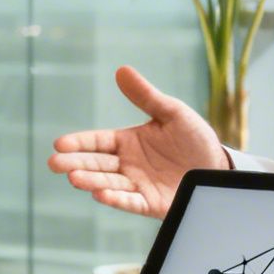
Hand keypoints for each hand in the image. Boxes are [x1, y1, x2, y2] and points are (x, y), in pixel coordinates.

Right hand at [46, 66, 226, 216]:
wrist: (219, 166)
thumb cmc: (194, 138)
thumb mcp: (172, 112)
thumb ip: (146, 96)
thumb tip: (122, 70)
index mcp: (128, 142)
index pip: (97, 142)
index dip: (79, 143)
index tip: (60, 143)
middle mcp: (128, 165)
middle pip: (96, 164)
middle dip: (75, 164)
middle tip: (55, 163)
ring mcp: (138, 185)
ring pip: (109, 183)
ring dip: (91, 181)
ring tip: (74, 179)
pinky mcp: (152, 203)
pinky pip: (131, 202)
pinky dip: (117, 200)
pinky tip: (101, 195)